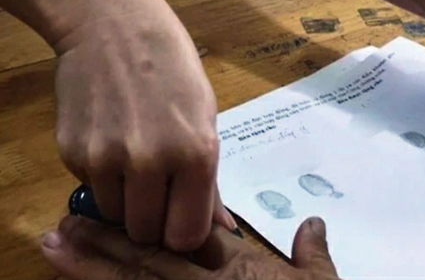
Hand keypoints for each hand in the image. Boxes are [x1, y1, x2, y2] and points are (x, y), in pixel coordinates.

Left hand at [40, 215, 340, 279]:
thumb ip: (313, 254)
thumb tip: (314, 222)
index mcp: (239, 271)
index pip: (190, 238)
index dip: (153, 221)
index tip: (120, 206)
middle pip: (148, 261)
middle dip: (106, 242)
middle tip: (65, 225)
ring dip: (92, 269)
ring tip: (57, 248)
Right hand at [53, 0, 235, 250]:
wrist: (112, 24)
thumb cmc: (172, 65)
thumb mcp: (204, 116)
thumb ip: (207, 178)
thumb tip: (218, 227)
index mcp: (196, 153)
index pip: (186, 235)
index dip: (183, 232)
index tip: (181, 219)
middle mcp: (151, 162)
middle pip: (146, 234)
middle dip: (154, 220)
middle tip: (158, 190)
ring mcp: (106, 159)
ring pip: (115, 216)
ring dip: (126, 200)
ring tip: (135, 158)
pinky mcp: (72, 152)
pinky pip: (90, 187)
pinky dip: (102, 176)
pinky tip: (112, 138)